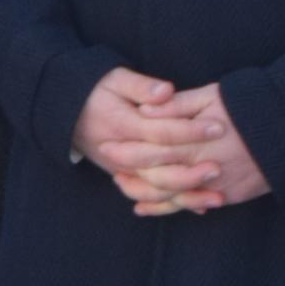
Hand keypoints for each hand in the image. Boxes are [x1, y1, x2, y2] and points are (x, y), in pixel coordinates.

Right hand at [73, 67, 224, 214]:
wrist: (65, 111)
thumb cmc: (95, 90)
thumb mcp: (114, 78)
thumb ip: (141, 85)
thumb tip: (167, 91)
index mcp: (121, 124)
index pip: (161, 132)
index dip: (190, 130)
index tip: (218, 127)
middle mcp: (120, 152)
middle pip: (159, 169)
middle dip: (192, 171)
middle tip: (220, 167)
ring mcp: (121, 169)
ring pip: (155, 190)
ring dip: (187, 196)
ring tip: (218, 196)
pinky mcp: (123, 177)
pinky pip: (150, 196)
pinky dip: (174, 204)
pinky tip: (200, 207)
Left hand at [119, 83, 268, 215]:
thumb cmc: (247, 107)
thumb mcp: (211, 97)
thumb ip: (176, 106)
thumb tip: (145, 109)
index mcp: (195, 140)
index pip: (152, 149)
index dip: (127, 150)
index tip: (106, 147)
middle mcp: (203, 167)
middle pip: (157, 176)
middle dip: (131, 175)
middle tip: (110, 170)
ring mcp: (217, 185)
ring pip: (172, 197)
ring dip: (145, 195)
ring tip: (125, 188)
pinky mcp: (229, 196)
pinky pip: (193, 205)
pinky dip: (168, 207)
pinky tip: (148, 207)